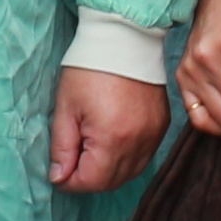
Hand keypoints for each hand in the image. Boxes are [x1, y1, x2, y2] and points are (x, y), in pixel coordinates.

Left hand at [50, 64, 167, 195]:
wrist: (124, 38)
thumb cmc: (89, 69)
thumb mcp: (66, 108)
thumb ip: (62, 147)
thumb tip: (59, 178)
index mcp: (111, 139)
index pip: (92, 181)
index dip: (71, 182)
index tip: (59, 173)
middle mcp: (138, 142)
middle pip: (113, 181)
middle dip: (89, 179)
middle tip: (72, 162)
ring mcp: (154, 135)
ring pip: (132, 172)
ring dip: (109, 172)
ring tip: (91, 153)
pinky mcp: (162, 126)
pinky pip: (145, 156)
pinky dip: (128, 159)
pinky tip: (112, 145)